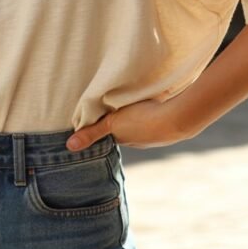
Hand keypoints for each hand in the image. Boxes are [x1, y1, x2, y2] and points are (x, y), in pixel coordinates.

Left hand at [66, 97, 192, 150]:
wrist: (178, 118)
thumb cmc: (144, 121)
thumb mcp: (113, 124)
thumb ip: (92, 133)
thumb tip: (69, 147)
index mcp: (126, 140)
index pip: (111, 135)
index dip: (105, 126)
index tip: (99, 117)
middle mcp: (141, 140)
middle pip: (127, 129)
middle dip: (121, 120)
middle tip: (114, 108)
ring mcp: (157, 133)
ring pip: (142, 122)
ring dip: (138, 114)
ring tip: (132, 102)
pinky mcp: (170, 121)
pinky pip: (156, 115)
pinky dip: (152, 109)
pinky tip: (152, 100)